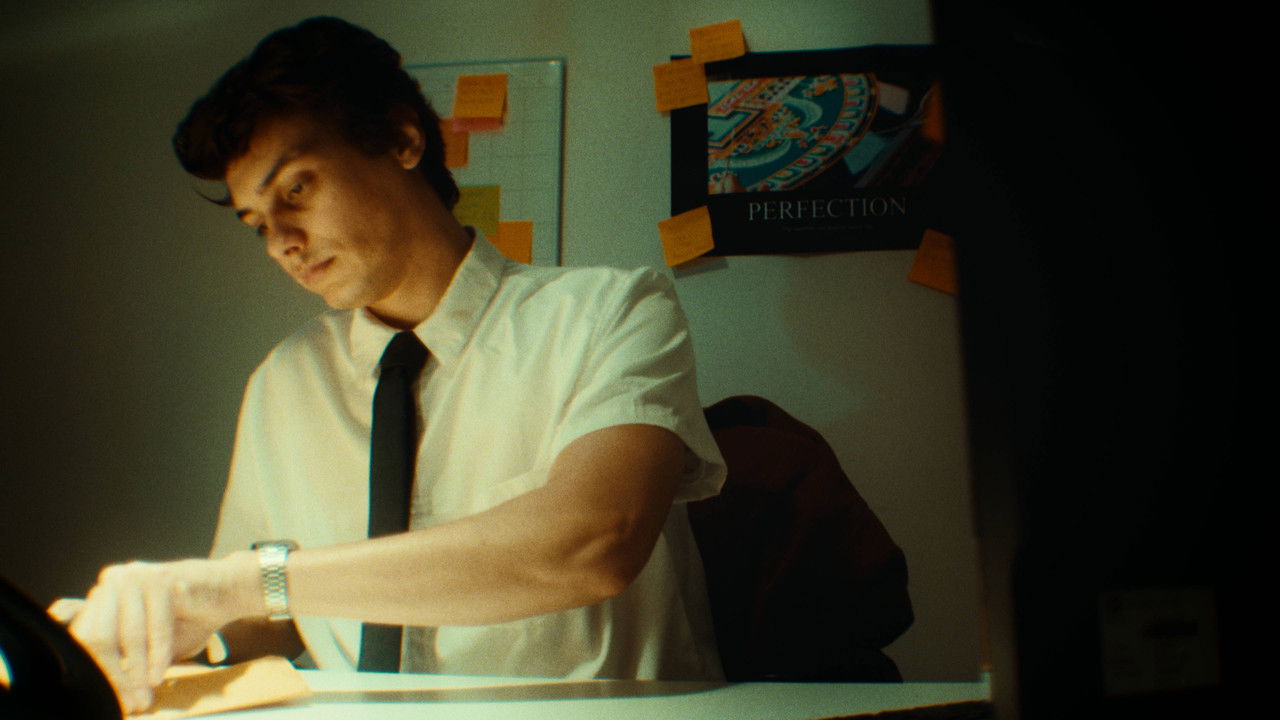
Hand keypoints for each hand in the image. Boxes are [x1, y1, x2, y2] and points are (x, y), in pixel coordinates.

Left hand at [65, 553, 258, 713]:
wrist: (230, 590)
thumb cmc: (189, 617)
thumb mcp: (150, 643)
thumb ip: (127, 658)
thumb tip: (109, 692)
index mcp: (104, 594)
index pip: (88, 638)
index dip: (99, 672)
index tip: (113, 700)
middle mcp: (114, 580)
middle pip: (101, 637)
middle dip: (116, 675)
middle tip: (130, 702)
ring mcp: (136, 575)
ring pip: (128, 634)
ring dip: (137, 671)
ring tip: (144, 695)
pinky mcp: (161, 578)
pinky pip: (155, 626)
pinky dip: (158, 655)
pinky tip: (159, 675)